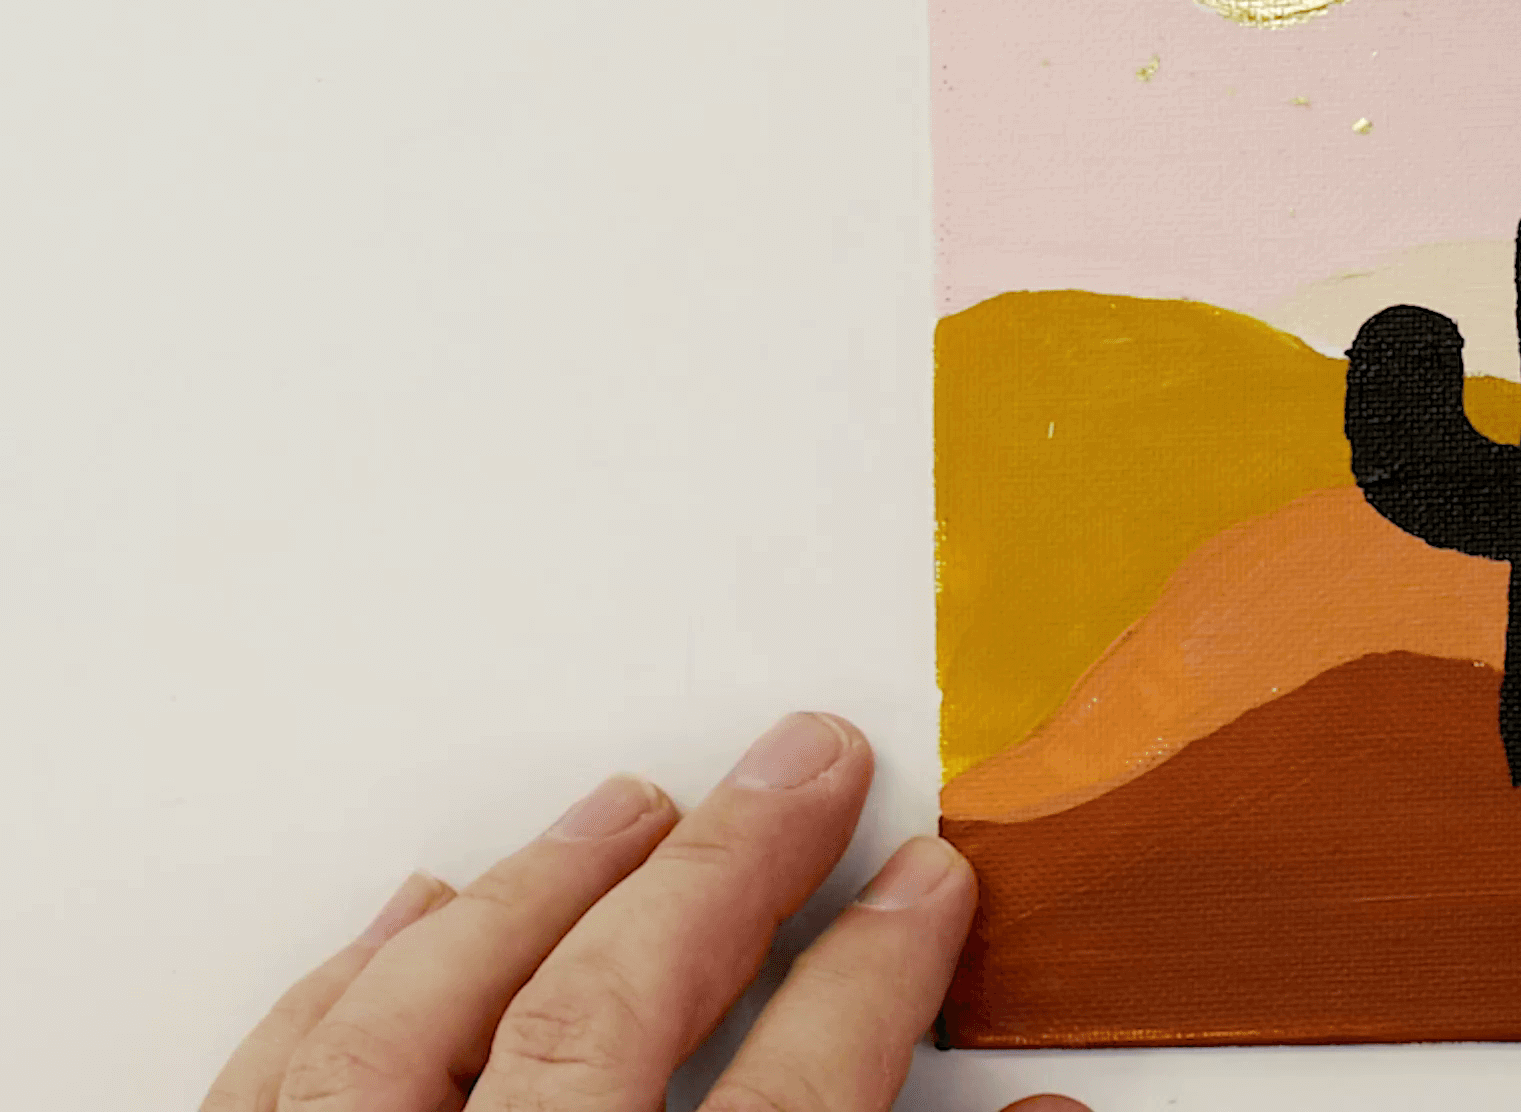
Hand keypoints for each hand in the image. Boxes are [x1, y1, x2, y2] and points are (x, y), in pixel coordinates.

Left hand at [205, 711, 1081, 1111]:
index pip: (789, 1109)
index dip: (873, 982)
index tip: (932, 884)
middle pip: (601, 1020)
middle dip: (725, 871)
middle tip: (813, 762)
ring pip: (418, 1031)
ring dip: (540, 896)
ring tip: (635, 806)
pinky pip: (270, 1093)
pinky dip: (345, 989)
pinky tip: (408, 918)